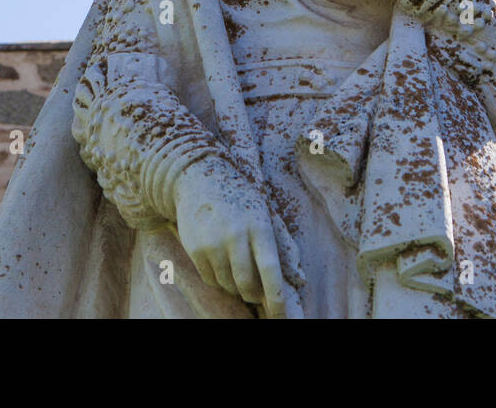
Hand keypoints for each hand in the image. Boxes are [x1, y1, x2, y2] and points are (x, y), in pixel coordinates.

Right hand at [173, 156, 289, 317]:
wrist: (200, 178)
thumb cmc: (241, 198)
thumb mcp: (265, 214)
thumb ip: (282, 247)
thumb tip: (300, 281)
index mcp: (259, 226)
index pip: (269, 270)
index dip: (276, 298)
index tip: (281, 316)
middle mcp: (235, 236)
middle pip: (247, 283)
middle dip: (254, 295)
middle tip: (257, 295)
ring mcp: (213, 243)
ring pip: (228, 284)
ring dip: (236, 286)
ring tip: (238, 269)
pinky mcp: (195, 249)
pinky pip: (211, 280)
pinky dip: (219, 280)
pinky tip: (221, 262)